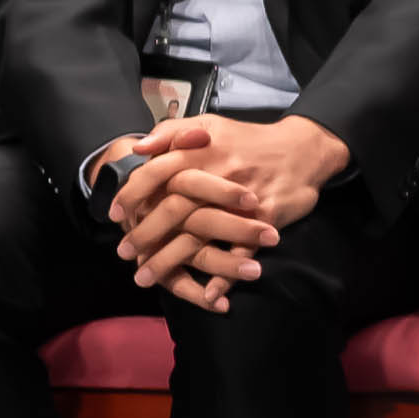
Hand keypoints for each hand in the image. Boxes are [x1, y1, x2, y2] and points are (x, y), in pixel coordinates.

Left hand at [107, 113, 345, 308]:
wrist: (304, 148)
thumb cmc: (250, 140)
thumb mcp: (209, 123)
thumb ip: (172, 131)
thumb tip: (138, 149)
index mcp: (202, 151)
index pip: (157, 172)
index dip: (132, 195)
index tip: (113, 215)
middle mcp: (219, 175)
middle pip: (174, 209)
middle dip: (145, 235)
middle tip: (124, 254)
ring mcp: (243, 200)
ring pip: (201, 235)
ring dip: (172, 262)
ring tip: (147, 279)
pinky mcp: (267, 218)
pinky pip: (242, 250)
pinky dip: (226, 275)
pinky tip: (208, 294)